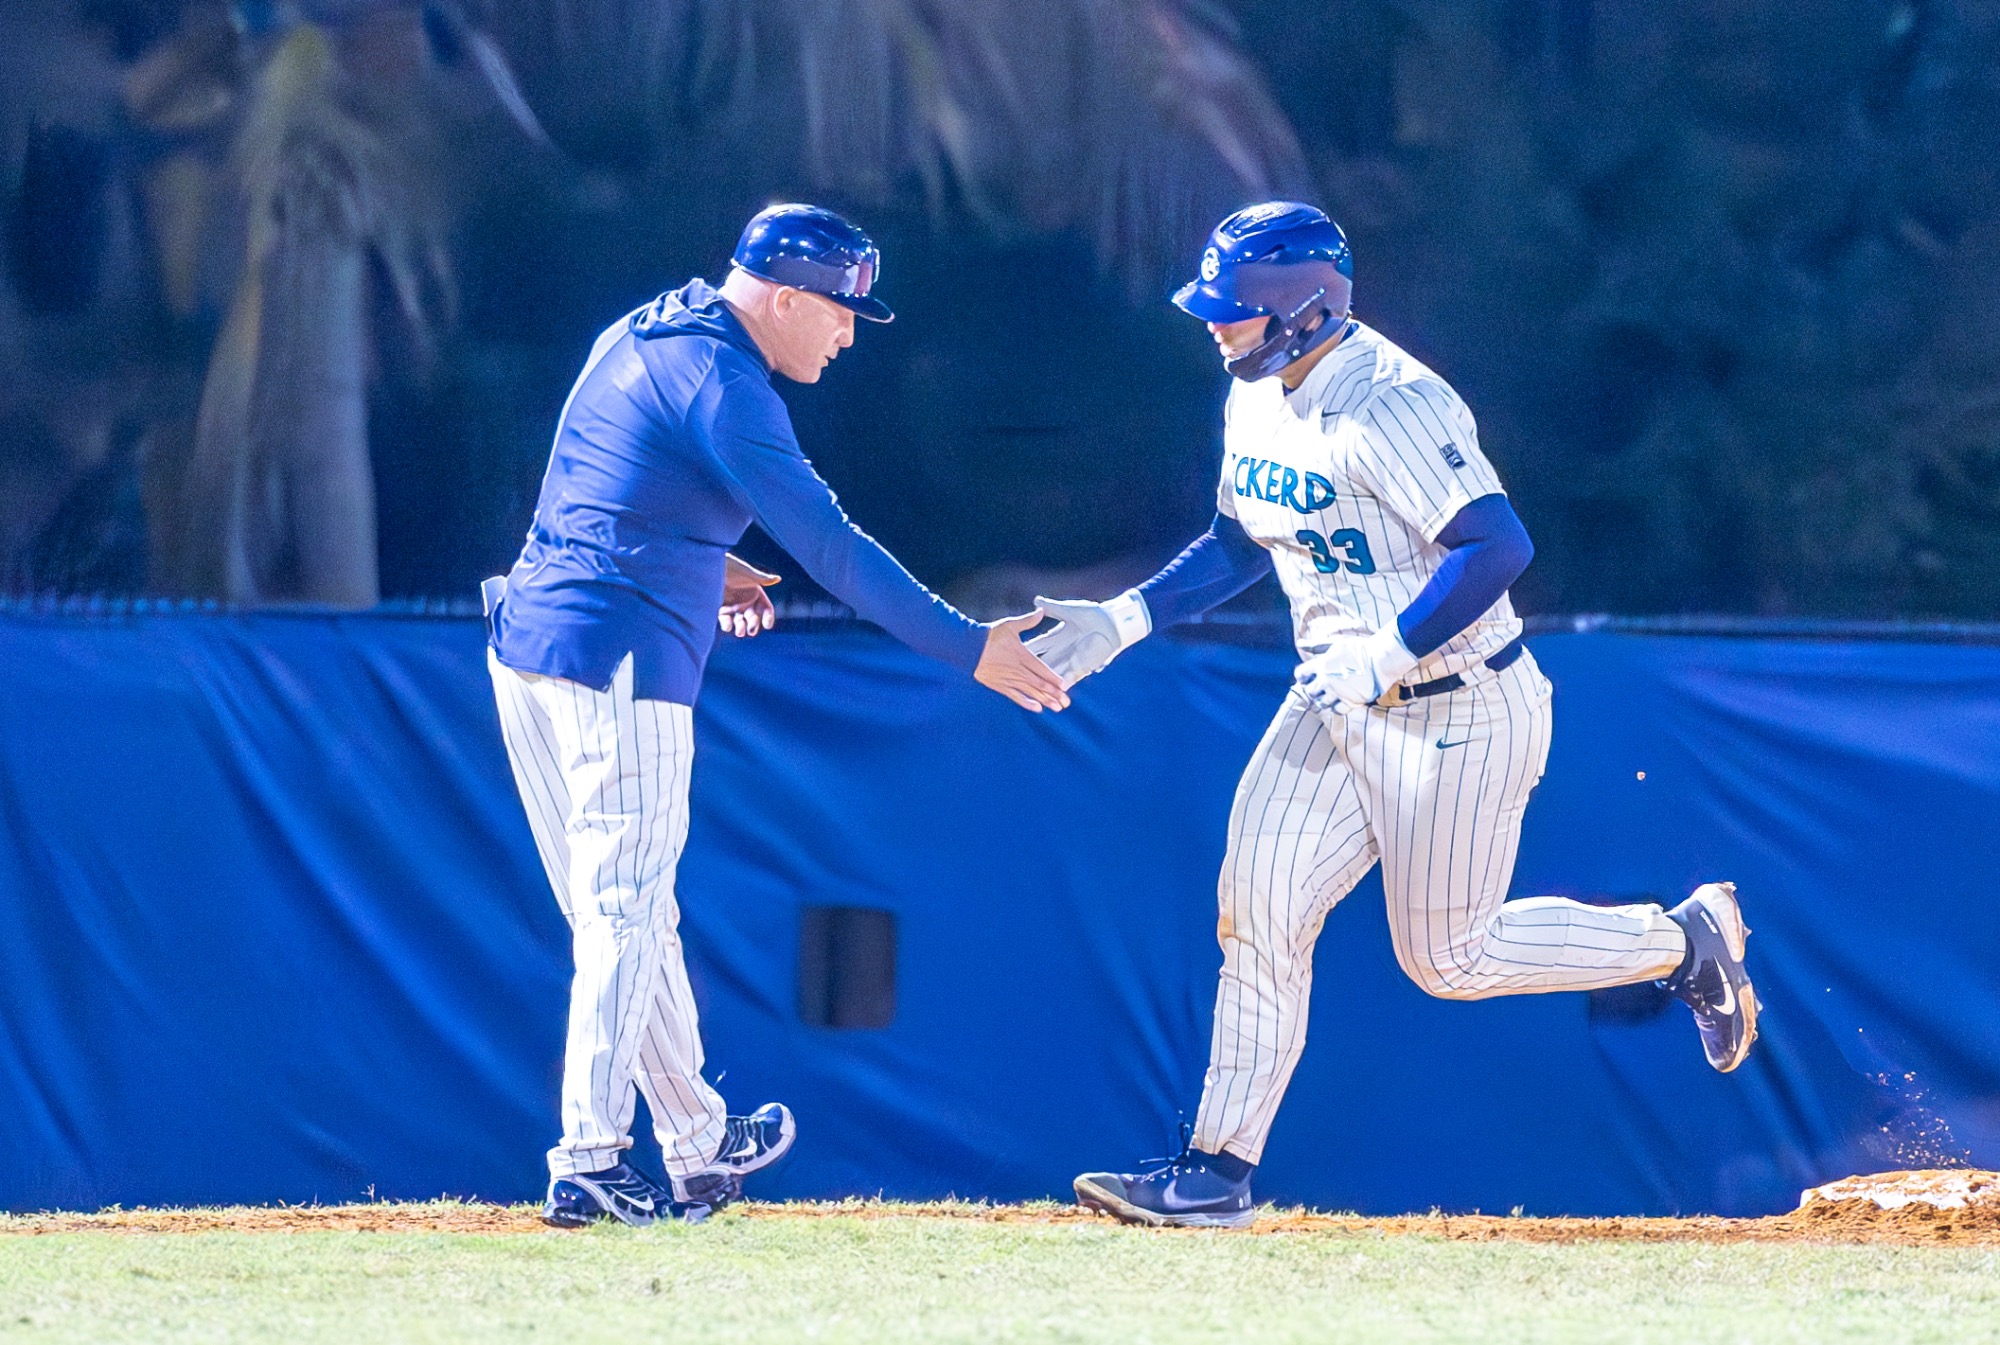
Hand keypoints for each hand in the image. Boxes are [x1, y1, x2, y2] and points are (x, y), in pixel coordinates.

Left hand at [719, 554, 780, 637]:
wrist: (711, 565)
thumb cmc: (732, 566)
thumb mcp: (747, 573)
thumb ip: (761, 578)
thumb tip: (777, 578)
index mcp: (756, 593)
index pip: (766, 609)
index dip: (768, 618)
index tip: (767, 625)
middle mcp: (746, 602)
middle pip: (753, 618)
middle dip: (753, 625)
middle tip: (751, 631)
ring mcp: (733, 606)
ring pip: (740, 622)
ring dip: (741, 628)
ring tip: (740, 632)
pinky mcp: (721, 609)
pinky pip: (726, 620)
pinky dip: (727, 624)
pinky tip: (727, 626)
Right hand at [976, 610, 1070, 712]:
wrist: (968, 648)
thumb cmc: (989, 635)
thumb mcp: (1009, 625)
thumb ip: (1028, 621)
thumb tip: (1042, 610)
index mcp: (1021, 654)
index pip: (1041, 669)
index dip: (1054, 678)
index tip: (1065, 686)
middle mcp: (1017, 669)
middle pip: (1039, 684)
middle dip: (1053, 694)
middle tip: (1065, 703)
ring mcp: (1008, 679)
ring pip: (1030, 692)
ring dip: (1044, 701)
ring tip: (1057, 708)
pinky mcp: (999, 685)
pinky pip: (1015, 696)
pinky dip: (1026, 703)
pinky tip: (1037, 708)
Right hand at [1025, 590, 1151, 688]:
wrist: (1112, 621)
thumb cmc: (1092, 613)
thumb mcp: (1068, 610)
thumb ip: (1052, 608)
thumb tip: (1036, 601)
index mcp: (1055, 637)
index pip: (1036, 647)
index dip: (1024, 652)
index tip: (1008, 658)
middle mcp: (1060, 651)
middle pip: (1041, 665)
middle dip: (1030, 673)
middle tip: (1014, 680)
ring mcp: (1071, 660)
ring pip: (1053, 676)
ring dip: (1045, 685)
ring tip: (1031, 691)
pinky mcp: (1082, 666)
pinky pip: (1070, 678)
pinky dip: (1062, 685)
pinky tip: (1053, 692)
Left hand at [1295, 623, 1418, 713]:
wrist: (1382, 659)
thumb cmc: (1360, 648)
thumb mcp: (1336, 643)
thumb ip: (1316, 646)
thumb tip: (1299, 643)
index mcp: (1321, 664)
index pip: (1301, 674)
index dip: (1302, 676)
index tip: (1307, 677)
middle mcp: (1326, 680)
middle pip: (1310, 691)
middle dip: (1313, 689)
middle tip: (1320, 686)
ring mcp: (1338, 692)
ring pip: (1321, 703)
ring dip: (1324, 700)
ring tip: (1331, 694)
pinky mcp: (1350, 701)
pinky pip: (1337, 710)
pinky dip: (1336, 707)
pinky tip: (1341, 700)